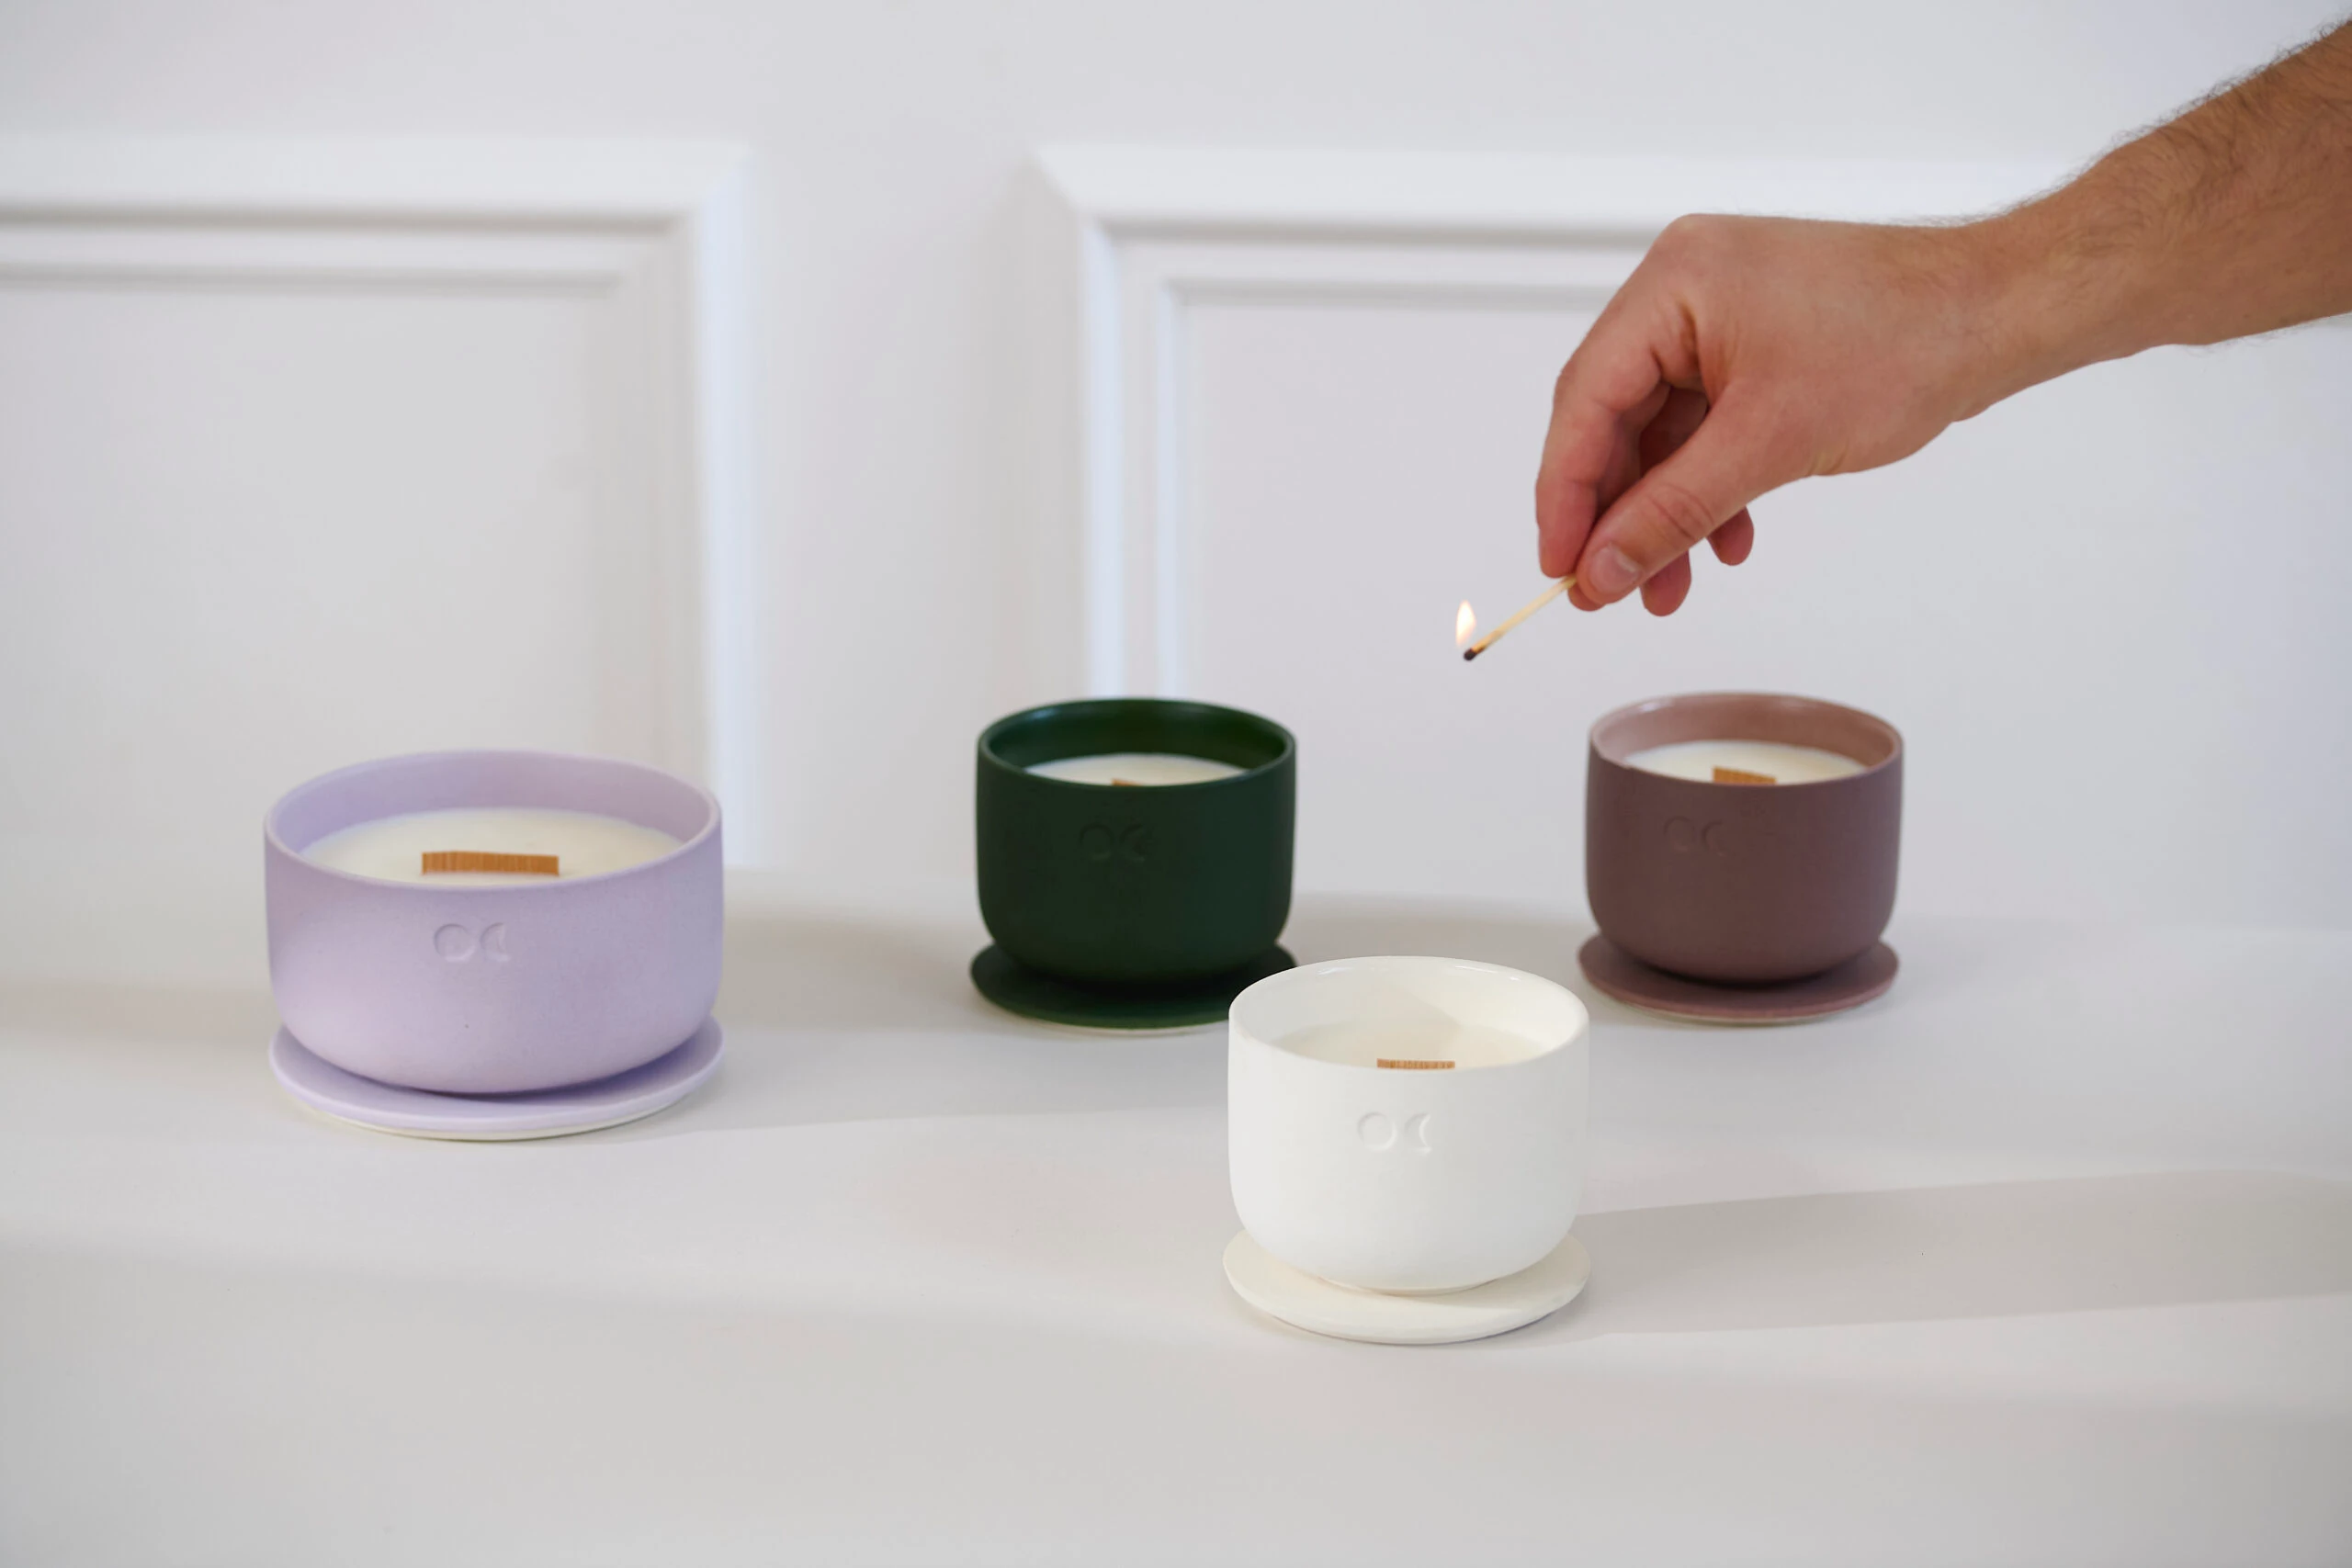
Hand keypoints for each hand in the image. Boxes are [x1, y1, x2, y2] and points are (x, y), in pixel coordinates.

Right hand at [1536, 214, 2013, 613]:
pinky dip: (1710, 485)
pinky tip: (1730, 538)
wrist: (1999, 313)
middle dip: (1619, 513)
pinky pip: (1706, 425)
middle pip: (1616, 419)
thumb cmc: (1903, 342)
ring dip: (1666, 512)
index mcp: (1672, 285)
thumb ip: (1671, 512)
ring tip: (1672, 586)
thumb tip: (1600, 570)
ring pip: (1662, 432)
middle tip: (1610, 588)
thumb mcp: (1769, 443)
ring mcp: (1722, 317)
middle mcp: (1684, 290)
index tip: (1561, 568)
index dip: (1565, 495)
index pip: (1584, 401)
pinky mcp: (1757, 344)